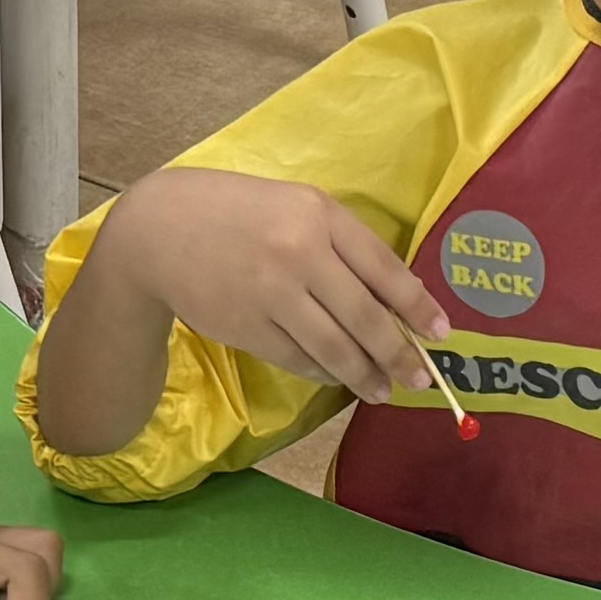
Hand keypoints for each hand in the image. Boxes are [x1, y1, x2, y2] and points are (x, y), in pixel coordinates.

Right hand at [96, 168, 452, 410]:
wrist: (159, 230)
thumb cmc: (239, 214)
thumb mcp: (294, 208)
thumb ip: (342, 245)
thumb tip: (395, 301)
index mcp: (320, 215)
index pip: (384, 268)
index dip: (417, 307)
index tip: (441, 334)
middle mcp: (299, 252)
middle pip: (365, 316)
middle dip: (398, 354)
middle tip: (421, 380)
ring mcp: (271, 293)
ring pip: (334, 346)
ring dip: (365, 374)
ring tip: (384, 391)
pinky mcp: (247, 326)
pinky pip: (299, 359)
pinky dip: (324, 372)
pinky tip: (338, 378)